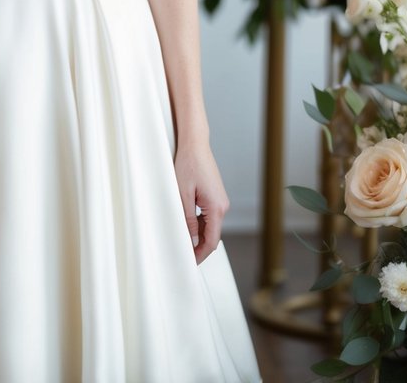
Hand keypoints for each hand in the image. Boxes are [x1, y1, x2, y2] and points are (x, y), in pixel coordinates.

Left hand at [174, 141, 228, 265]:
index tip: (190, 263)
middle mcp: (222, 205)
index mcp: (216, 207)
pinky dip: (200, 223)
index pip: (212, 241)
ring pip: (211, 226)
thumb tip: (191, 241)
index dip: (201, 254)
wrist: (195, 144)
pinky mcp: (216, 195)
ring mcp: (220, 200)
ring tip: (183, 241)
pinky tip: (188, 224)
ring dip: (199, 235)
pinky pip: (209, 216)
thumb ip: (188, 220)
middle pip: (213, 235)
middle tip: (184, 256)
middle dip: (200, 247)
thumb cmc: (188, 164)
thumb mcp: (183, 195)